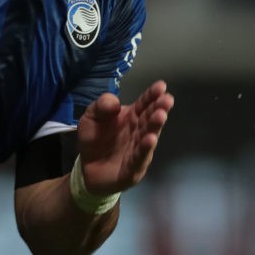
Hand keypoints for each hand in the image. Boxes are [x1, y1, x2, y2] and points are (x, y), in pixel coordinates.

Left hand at [77, 80, 173, 195]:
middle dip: (159, 109)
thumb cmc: (94, 139)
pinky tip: (150, 140)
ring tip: (160, 116)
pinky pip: (139, 158)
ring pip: (148, 136)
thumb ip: (101, 106)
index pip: (144, 104)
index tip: (161, 86)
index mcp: (131, 117)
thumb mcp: (91, 117)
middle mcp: (139, 132)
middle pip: (150, 119)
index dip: (152, 95)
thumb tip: (115, 102)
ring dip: (155, 127)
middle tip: (167, 100)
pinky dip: (145, 149)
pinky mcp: (133, 168)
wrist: (87, 168)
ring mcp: (138, 150)